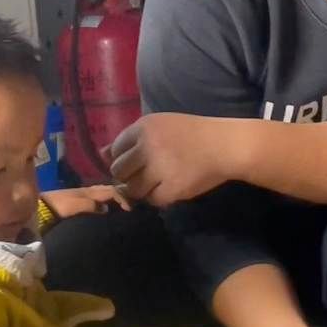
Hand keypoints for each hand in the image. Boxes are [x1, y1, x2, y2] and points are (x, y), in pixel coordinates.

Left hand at [39, 185, 130, 219]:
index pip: (112, 190)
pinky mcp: (77, 203)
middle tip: (132, 209)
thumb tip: (107, 208)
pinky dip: (107, 204)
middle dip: (122, 197)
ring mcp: (82, 197)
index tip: (131, 210)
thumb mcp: (73, 206)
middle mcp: (87, 191)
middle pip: (109, 190)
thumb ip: (90, 205)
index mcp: (88, 191)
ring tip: (123, 211)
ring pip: (104, 195)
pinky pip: (98, 201)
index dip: (123, 198)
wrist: (38, 209)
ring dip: (115, 201)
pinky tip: (109, 212)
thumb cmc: (56, 207)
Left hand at [103, 113, 243, 206]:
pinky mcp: (171, 188)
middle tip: (147, 174)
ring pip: (132, 188)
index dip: (125, 158)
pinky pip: (152, 199)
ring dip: (141, 189)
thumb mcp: (161, 126)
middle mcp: (148, 146)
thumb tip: (101, 153)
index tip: (139, 161)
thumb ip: (131, 139)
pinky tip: (169, 188)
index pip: (116, 149)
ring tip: (157, 182)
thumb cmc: (193, 134)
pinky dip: (158, 197)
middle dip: (129, 175)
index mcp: (144, 127)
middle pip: (119, 170)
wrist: (225, 146)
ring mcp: (159, 168)